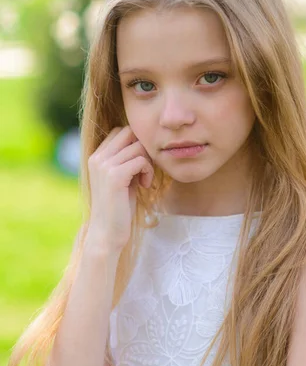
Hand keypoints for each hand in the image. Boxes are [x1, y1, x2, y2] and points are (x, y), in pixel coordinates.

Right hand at [86, 126, 153, 253]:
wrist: (107, 234)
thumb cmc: (118, 207)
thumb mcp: (121, 177)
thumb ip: (126, 159)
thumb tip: (144, 141)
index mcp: (96, 156)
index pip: (120, 131)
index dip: (136, 143)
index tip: (140, 163)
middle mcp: (97, 157)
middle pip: (129, 132)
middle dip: (143, 147)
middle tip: (146, 167)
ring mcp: (104, 166)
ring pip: (138, 146)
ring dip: (148, 162)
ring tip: (145, 179)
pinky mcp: (114, 176)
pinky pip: (140, 160)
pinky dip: (148, 171)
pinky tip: (145, 186)